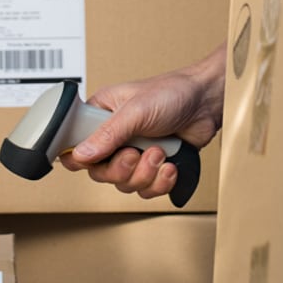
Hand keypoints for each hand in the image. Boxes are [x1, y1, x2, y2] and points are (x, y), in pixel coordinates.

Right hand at [56, 54, 223, 200]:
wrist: (208, 102)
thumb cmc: (173, 92)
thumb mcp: (136, 110)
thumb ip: (108, 134)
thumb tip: (80, 154)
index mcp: (102, 115)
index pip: (75, 144)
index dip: (80, 158)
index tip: (93, 160)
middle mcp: (115, 136)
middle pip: (100, 172)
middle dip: (122, 169)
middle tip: (135, 154)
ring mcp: (135, 153)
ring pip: (124, 184)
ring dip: (145, 174)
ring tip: (159, 153)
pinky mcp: (154, 166)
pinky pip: (146, 189)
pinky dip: (160, 182)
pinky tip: (169, 165)